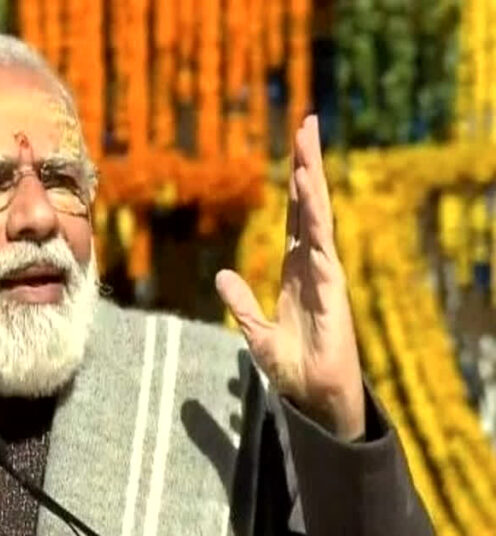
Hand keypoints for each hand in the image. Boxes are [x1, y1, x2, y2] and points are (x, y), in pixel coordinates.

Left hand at [215, 115, 365, 440]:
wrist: (313, 397)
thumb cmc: (292, 368)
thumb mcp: (255, 331)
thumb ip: (240, 303)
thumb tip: (221, 275)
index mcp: (295, 271)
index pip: (295, 219)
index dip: (295, 187)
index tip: (294, 154)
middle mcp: (312, 264)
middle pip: (309, 205)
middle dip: (308, 165)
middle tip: (307, 123)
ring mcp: (324, 272)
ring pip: (317, 214)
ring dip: (312, 176)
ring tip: (307, 138)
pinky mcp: (330, 285)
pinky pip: (321, 240)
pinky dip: (315, 211)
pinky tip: (308, 184)